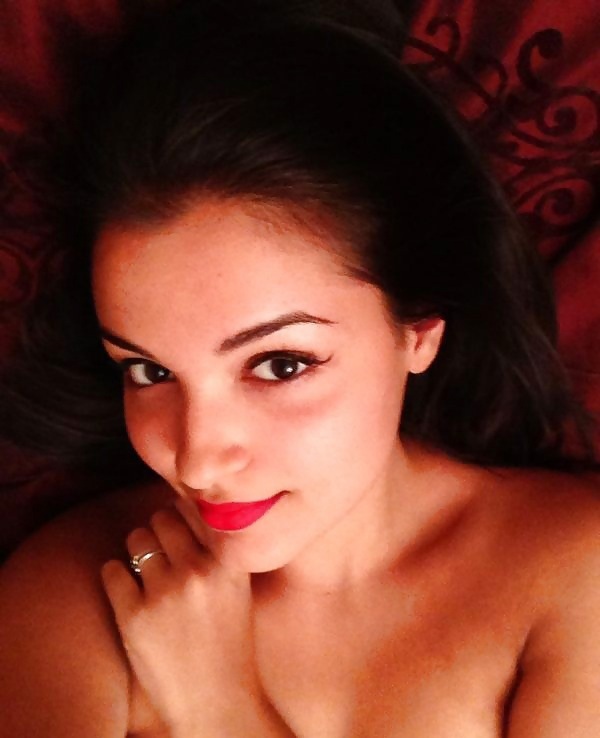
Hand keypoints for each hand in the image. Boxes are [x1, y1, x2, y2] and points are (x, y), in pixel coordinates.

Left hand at [101, 507, 291, 736]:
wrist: (217, 703)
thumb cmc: (230, 643)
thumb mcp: (240, 588)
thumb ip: (222, 548)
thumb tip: (191, 505)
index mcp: (228, 562)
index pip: (195, 508)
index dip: (184, 513)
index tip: (180, 526)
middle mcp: (198, 570)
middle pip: (162, 517)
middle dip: (159, 530)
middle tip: (162, 553)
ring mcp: (165, 592)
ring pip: (136, 537)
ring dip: (138, 550)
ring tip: (147, 574)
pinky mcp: (134, 616)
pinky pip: (111, 570)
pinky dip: (116, 577)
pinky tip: (129, 594)